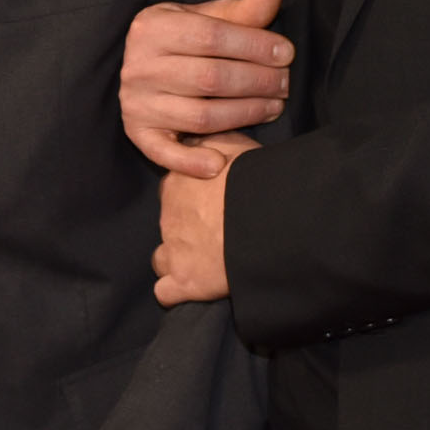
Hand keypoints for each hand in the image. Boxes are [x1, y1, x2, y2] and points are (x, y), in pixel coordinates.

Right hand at [120, 0, 290, 174]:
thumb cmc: (182, 39)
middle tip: (286, 83)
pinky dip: (191, 162)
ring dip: (245, 114)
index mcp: (153, 27)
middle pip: (210, 78)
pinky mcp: (137, 133)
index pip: (212, 36)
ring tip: (275, 106)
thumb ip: (240, 11)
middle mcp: (139, 66)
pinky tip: (220, 163)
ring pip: (200, 116)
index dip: (254, 45)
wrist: (142, 65)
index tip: (286, 54)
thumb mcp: (204, 17)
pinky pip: (164, 153)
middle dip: (257, 81)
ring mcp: (137, 102)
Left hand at [153, 135, 254, 305]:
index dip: (192, 199)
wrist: (268, 216)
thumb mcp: (235, 143)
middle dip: (187, 229)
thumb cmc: (256, 178)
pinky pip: (166, 292)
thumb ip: (214, 140)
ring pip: (161, 259)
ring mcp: (174, 248)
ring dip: (177, 261)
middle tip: (217, 232)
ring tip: (205, 263)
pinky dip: (177, 292)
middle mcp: (169, 213)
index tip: (212, 204)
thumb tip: (203, 137)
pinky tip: (195, 289)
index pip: (173, 189)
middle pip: (169, 223)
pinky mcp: (184, 281)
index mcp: (178, 180)